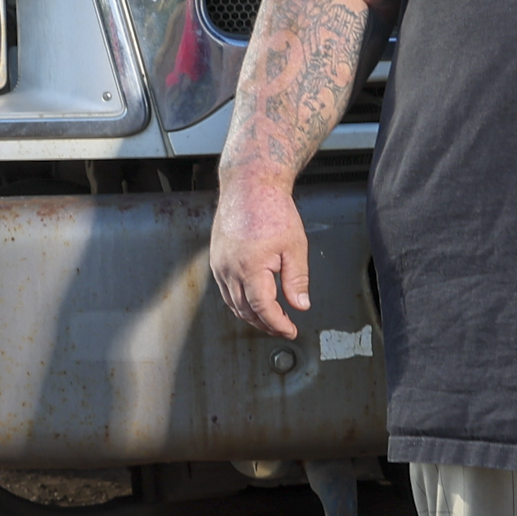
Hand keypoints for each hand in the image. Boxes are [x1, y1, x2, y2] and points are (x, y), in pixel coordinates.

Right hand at [210, 169, 310, 339]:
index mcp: (250, 267)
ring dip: (250, 316)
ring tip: (269, 320)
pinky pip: (225, 290)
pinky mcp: (216, 259)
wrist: (249, 185)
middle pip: (245, 310)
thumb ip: (297, 280)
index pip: (263, 309)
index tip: (290, 330)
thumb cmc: (272, 209)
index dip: (277, 324)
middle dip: (265, 324)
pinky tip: (251, 302)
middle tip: (283, 327)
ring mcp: (219, 264)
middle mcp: (229, 269)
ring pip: (232, 303)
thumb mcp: (295, 246)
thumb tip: (300, 305)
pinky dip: (238, 302)